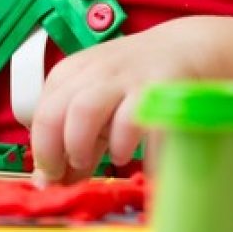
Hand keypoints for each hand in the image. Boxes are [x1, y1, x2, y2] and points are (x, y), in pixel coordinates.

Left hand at [30, 18, 209, 184]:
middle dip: (55, 152)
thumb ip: (74, 138)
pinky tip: (147, 157)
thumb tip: (48, 183)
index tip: (56, 174)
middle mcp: (97, 71)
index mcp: (75, 72)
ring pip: (85, 112)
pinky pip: (136, 124)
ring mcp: (128, 78)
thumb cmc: (137, 81)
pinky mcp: (161, 88)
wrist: (190, 48)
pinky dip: (136, 149)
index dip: (45, 152)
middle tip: (74, 171)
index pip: (42, 114)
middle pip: (54, 112)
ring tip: (111, 158)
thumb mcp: (100, 100)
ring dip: (86, 146)